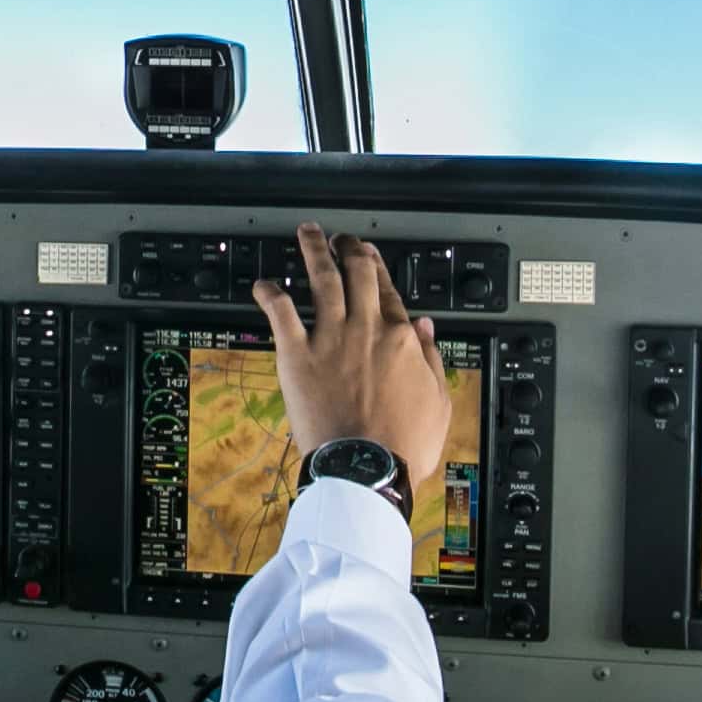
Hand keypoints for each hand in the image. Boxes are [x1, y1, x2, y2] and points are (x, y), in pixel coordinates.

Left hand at [250, 224, 451, 488]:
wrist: (367, 468)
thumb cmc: (404, 444)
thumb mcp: (438, 401)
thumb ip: (431, 358)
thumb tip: (427, 327)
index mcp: (401, 339)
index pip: (390, 292)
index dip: (379, 268)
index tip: (370, 255)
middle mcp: (366, 329)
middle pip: (358, 274)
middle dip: (349, 250)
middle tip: (341, 238)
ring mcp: (331, 339)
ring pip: (323, 280)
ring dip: (314, 252)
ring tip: (308, 233)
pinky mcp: (298, 355)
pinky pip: (281, 315)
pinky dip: (271, 295)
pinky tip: (263, 284)